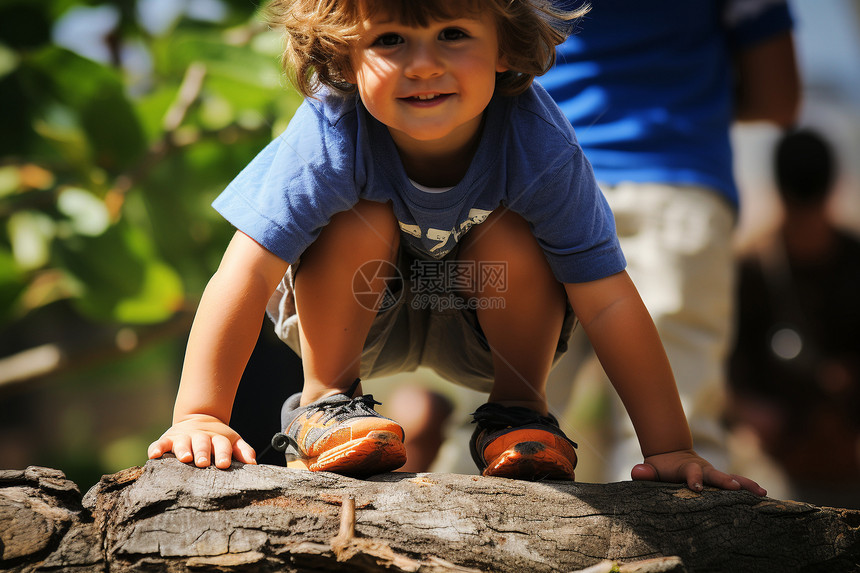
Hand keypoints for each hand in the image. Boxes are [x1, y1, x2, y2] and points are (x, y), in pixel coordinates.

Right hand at [147, 414, 256, 468]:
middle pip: (202, 444)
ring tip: (184, 458)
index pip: (222, 445)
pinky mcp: (168, 440)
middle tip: (203, 463)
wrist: (199, 420)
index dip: (223, 454)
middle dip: (202, 453)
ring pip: (182, 443)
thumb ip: (243, 451)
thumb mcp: (233, 441)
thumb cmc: (218, 439)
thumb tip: (253, 463)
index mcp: (217, 439)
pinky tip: (154, 455)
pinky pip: (160, 444)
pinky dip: (156, 448)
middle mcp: (200, 437)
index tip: (224, 464)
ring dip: (183, 450)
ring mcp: (183, 438)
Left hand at [631, 449, 766, 495]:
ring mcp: (713, 474)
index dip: (694, 479)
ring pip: (730, 477)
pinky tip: (764, 496)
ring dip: (745, 484)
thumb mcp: (650, 468)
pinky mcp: (720, 479)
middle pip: (715, 474)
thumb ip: (644, 472)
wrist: (672, 454)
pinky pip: (737, 483)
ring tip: (761, 492)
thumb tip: (636, 472)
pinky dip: (750, 487)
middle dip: (724, 481)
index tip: (697, 488)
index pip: (690, 473)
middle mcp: (703, 469)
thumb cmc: (660, 468)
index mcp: (686, 468)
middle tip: (736, 487)